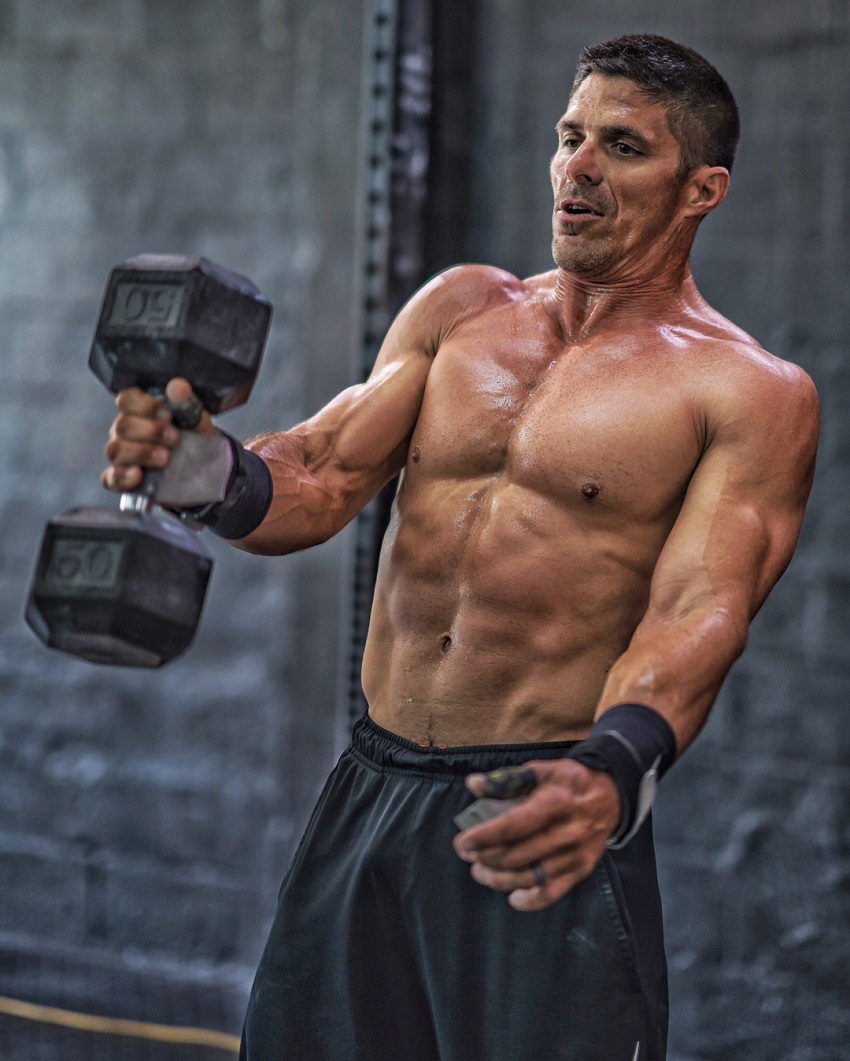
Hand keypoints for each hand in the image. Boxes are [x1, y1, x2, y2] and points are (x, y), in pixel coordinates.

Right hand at [101, 378, 214, 492]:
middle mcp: (125, 431)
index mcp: (140, 411)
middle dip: (150, 431)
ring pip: (115, 450)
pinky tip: (139, 475)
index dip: (144, 405)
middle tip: (174, 439)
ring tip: (166, 458)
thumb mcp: (195, 421)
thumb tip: (179, 387)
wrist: (202, 471)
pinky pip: (111, 479)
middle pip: (122, 425)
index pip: (126, 399)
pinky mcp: (122, 480)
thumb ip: (186, 402)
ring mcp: (121, 455)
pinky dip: (123, 477)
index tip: (168, 415)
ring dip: (141, 453)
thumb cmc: (193, 439)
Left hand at [452, 758, 619, 910]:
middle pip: (520, 854)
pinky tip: (514, 898)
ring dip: (501, 879)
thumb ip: (507, 779)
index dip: (486, 836)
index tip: (463, 842)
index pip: (515, 825)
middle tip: (468, 855)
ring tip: (481, 873)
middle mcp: (567, 832)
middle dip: (488, 858)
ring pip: (533, 876)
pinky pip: (555, 892)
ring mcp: (575, 854)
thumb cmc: (570, 781)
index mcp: (555, 802)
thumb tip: (473, 785)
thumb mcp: (542, 770)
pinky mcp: (581, 870)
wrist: (612, 794)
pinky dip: (532, 900)